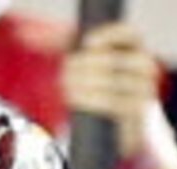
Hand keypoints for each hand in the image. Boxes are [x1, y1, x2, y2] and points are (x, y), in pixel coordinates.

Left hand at [62, 23, 171, 161]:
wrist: (116, 126)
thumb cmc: (97, 87)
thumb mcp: (85, 62)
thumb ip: (64, 47)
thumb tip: (30, 35)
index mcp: (136, 48)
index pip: (128, 33)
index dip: (108, 35)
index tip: (86, 44)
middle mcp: (146, 67)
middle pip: (112, 60)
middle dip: (83, 64)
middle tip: (65, 70)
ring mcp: (145, 90)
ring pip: (111, 82)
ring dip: (83, 82)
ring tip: (67, 85)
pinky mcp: (138, 113)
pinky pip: (114, 103)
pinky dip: (91, 99)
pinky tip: (75, 98)